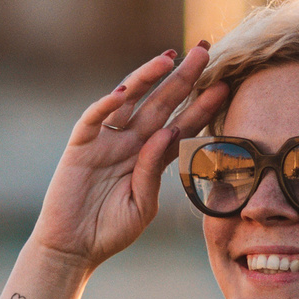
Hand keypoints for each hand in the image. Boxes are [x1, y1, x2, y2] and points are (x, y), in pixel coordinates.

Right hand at [24, 45, 225, 274]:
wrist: (73, 248)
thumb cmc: (110, 230)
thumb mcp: (143, 204)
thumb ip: (154, 170)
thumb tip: (167, 132)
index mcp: (151, 156)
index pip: (183, 124)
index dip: (203, 105)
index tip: (225, 85)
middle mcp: (131, 141)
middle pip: (162, 102)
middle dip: (183, 77)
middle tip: (204, 50)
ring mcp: (106, 140)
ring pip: (130, 100)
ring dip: (148, 77)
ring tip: (169, 57)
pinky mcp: (80, 145)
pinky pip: (94, 118)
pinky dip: (107, 104)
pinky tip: (124, 92)